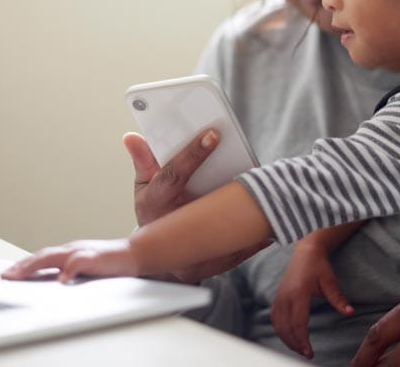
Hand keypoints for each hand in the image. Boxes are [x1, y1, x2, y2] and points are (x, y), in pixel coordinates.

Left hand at [1, 239, 137, 282]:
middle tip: (7, 276)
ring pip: (54, 255)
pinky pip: (79, 261)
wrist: (135, 253)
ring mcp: (82, 250)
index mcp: (67, 253)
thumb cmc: (109, 262)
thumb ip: (68, 274)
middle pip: (42, 255)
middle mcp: (71, 249)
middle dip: (23, 266)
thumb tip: (51, 285)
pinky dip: (69, 269)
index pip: (40, 258)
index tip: (7, 274)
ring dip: (35, 264)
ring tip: (20, 273)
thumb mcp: (84, 268)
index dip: (23, 266)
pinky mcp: (95, 256)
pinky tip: (62, 279)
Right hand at [125, 130, 270, 282]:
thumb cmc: (153, 215)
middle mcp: (169, 225)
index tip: (213, 134)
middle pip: (202, 202)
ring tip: (263, 190)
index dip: (192, 154)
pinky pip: (233, 254)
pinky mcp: (205, 265)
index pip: (172, 175)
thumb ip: (143, 161)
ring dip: (242, 214)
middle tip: (251, 164)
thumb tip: (132, 136)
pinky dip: (251, 243)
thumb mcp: (144, 187)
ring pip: (220, 231)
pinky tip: (267, 231)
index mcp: (154, 202)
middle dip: (227, 182)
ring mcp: (186, 249)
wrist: (154, 261)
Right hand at [272, 238, 353, 359]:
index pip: (298, 323)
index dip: (302, 340)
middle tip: (307, 354)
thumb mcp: (330, 280)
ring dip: (287, 339)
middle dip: (295, 344)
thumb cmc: (318, 265)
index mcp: (298, 293)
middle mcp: (285, 296)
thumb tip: (350, 312)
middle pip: (286, 328)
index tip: (310, 352)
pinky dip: (281, 330)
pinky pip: (275, 319)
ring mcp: (279, 297)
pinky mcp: (278, 297)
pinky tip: (289, 337)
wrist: (305, 250)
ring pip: (278, 325)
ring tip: (300, 348)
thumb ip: (338, 298)